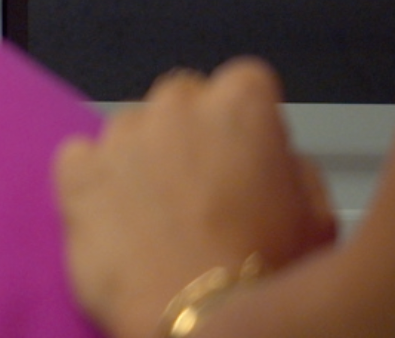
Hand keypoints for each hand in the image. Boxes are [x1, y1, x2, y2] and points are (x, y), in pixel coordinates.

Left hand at [54, 58, 338, 337]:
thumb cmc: (264, 274)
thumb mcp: (317, 220)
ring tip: (158, 211)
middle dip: (191, 129)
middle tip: (202, 183)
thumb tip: (276, 158)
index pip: (246, 80)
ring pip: (129, 126)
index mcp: (241, 108)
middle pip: (181, 96)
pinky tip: (114, 215)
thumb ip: (295, 169)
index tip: (248, 148)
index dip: (248, 116)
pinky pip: (79, 156)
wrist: (199, 318)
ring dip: (142, 154)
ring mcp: (120, 136)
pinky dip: (92, 178)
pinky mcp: (76, 171)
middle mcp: (175, 108)